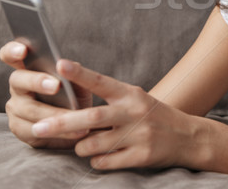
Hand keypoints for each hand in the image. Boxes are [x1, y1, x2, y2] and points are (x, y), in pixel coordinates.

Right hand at [0, 41, 92, 148]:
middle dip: (37, 81)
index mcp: (29, 69)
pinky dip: (56, 131)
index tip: (23, 50)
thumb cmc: (75, 97)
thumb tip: (70, 65)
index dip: (13, 51)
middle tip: (56, 86)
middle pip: (18, 80)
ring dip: (54, 113)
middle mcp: (18, 87)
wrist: (79, 124)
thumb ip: (73, 73)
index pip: (11, 55)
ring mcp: (16, 108)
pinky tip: (72, 132)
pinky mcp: (20, 129)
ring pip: (29, 109)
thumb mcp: (79, 83)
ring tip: (76, 116)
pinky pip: (34, 130)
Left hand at [30, 59, 201, 169]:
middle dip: (62, 123)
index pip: (101, 81)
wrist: (188, 136)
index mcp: (130, 94)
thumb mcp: (136, 100)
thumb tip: (72, 106)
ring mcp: (139, 134)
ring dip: (80, 147)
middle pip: (91, 117)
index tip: (60, 64)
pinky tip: (102, 156)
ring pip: (93, 144)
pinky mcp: (142, 155)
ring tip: (82, 145)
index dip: (80, 74)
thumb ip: (110, 100)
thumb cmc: (154, 116)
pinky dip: (96, 160)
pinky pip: (105, 161)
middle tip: (39, 128)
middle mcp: (134, 112)